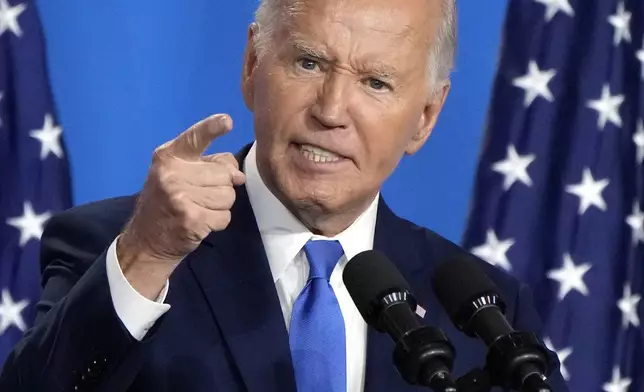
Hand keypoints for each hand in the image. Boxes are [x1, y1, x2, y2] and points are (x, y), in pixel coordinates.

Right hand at [117, 114, 244, 294]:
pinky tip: (201, 222)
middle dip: (222, 186)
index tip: (227, 121)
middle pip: (224, 174)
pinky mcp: (191, 219)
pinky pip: (225, 216)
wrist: (146, 241)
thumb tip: (238, 174)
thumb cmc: (166, 203)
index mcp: (168, 157)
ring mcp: (180, 197)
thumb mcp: (178, 175)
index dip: (212, 128)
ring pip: (228, 195)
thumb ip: (207, 166)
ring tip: (201, 209)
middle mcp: (171, 173)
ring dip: (221, 206)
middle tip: (202, 196)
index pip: (194, 138)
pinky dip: (218, 222)